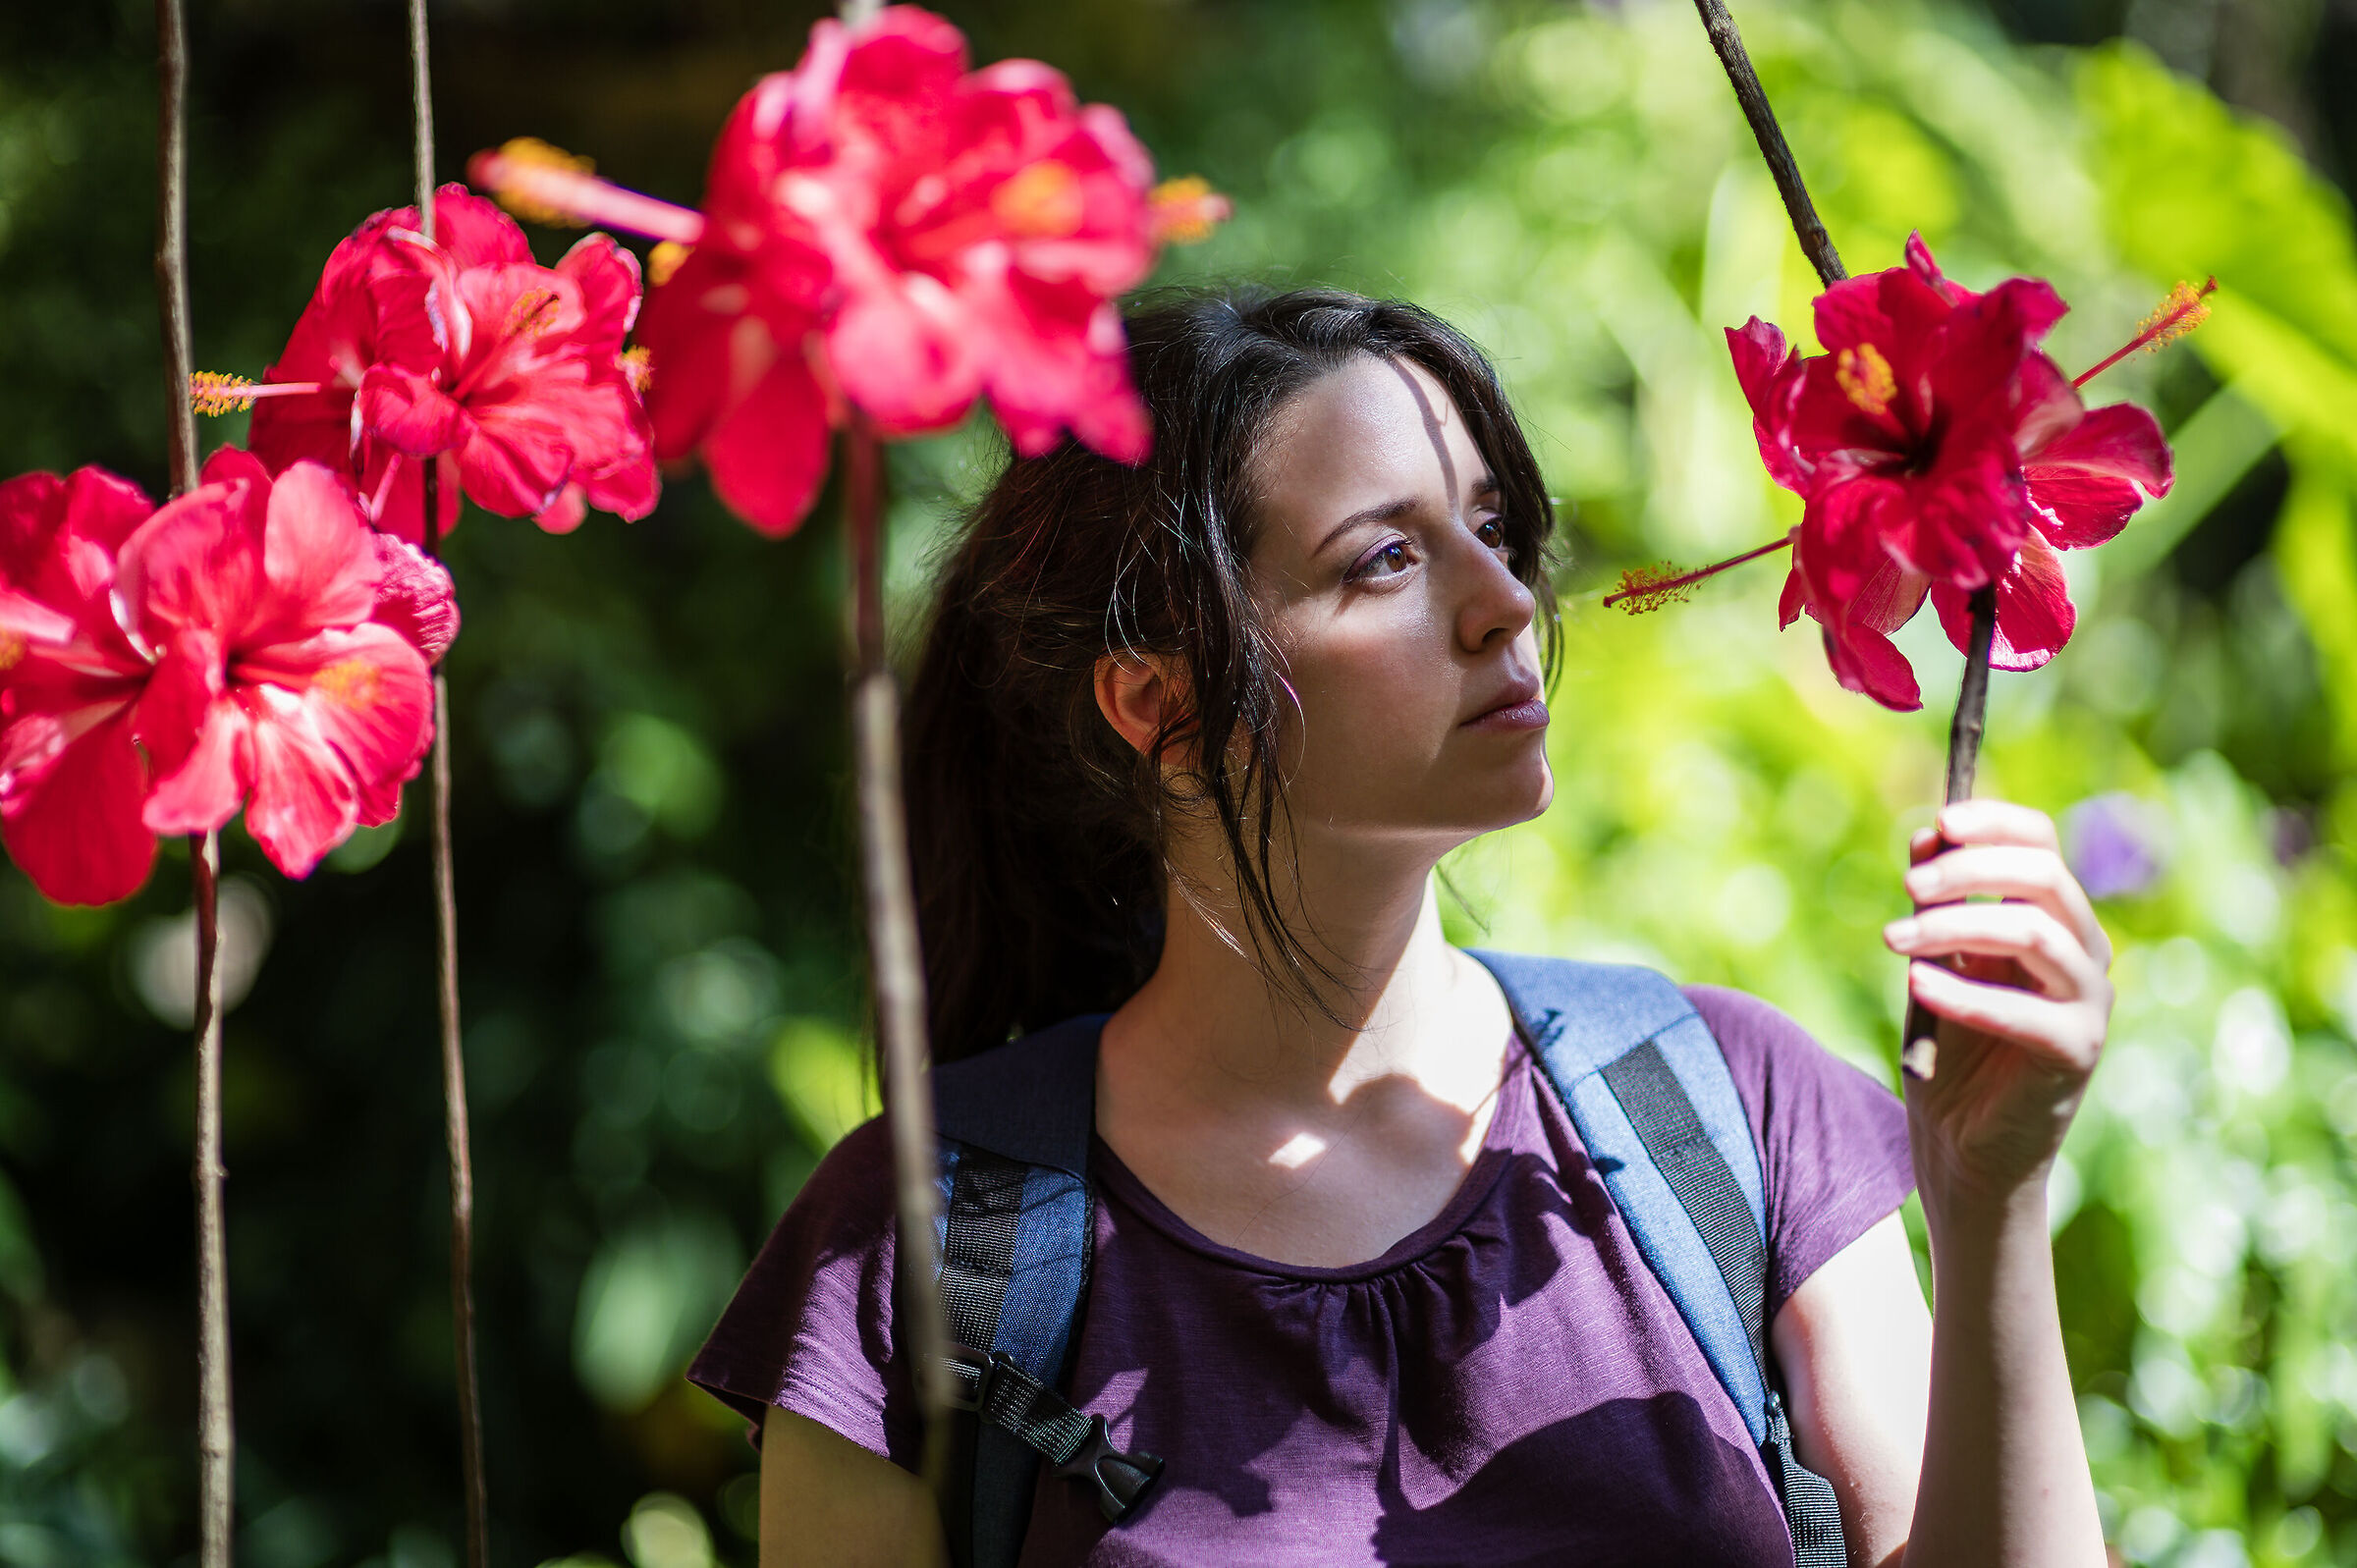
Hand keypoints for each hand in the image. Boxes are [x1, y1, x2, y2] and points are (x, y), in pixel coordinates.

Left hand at [1883, 800, 2113, 1209]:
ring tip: (1893, 939)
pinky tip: (1917, 984)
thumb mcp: (1935, 962)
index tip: (1937, 824)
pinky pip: (2025, 1011)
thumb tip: (1924, 834)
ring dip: (1955, 927)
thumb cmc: (1951, 1050)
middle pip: (2045, 877)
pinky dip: (1966, 992)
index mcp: (2053, 919)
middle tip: (1907, 885)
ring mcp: (2088, 1002)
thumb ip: (1935, 905)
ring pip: (2036, 932)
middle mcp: (2083, 952)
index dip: (1994, 823)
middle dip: (1969, 871)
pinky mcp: (2077, 1051)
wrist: (1963, 1144)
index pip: (2043, 843)